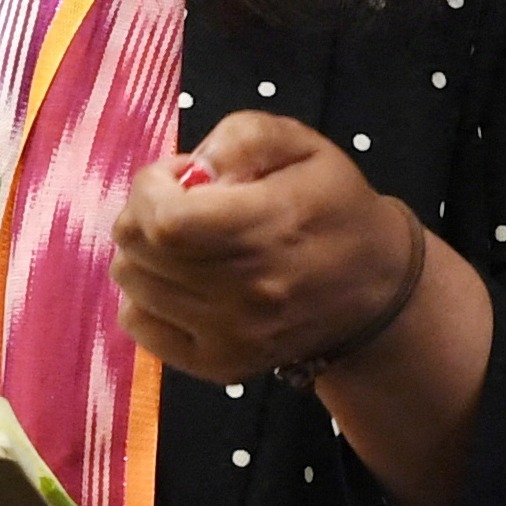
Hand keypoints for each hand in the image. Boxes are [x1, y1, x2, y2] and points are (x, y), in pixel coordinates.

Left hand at [110, 109, 424, 386]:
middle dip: (144, 210)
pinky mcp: (217, 367)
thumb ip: (243, 138)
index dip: (151, 188)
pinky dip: (145, 295)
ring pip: (131, 284)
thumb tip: (194, 169)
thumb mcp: (301, 145)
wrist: (374, 288)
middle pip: (137, 249)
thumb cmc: (333, 205)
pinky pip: (138, 325)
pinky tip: (181, 278)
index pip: (165, 222)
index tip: (178, 176)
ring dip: (145, 251)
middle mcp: (245, 295)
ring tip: (187, 241)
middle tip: (183, 202)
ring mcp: (229, 338)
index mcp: (268, 231)